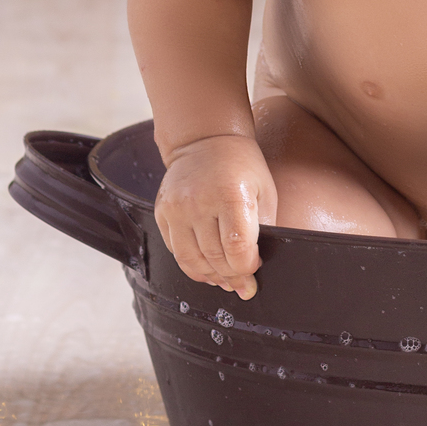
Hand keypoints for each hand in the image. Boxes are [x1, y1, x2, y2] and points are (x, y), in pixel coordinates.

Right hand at [154, 133, 278, 298]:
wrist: (206, 140)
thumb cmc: (242, 167)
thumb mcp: (264, 192)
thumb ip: (263, 229)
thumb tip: (256, 267)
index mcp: (230, 194)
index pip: (237, 249)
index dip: (247, 268)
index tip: (254, 269)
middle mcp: (199, 201)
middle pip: (215, 258)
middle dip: (231, 277)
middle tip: (242, 285)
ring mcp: (177, 207)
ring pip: (191, 261)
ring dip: (210, 276)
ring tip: (224, 280)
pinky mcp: (162, 212)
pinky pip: (175, 251)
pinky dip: (191, 265)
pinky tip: (206, 266)